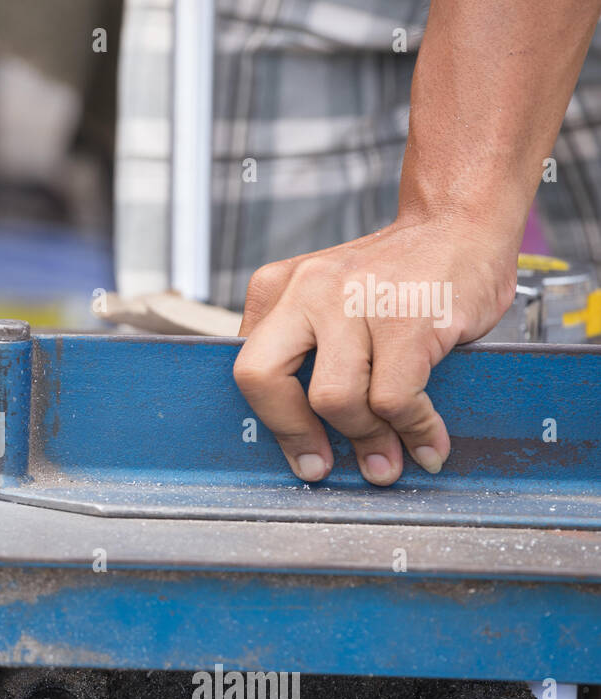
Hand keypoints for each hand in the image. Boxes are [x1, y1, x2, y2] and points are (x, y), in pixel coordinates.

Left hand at [232, 217, 517, 485]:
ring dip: (367, 440)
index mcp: (277, 289)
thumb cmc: (400, 276)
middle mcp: (306, 290)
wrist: (461, 223)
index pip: (248, 367)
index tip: (300, 454)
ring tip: (389, 456)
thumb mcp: (332, 301)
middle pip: (261, 377)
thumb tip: (308, 435)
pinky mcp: (406, 319)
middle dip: (292, 433)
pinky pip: (395, 401)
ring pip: (333, 400)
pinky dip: (415, 431)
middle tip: (321, 464)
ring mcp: (354, 301)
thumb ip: (309, 351)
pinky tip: (427, 441)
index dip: (272, 421)